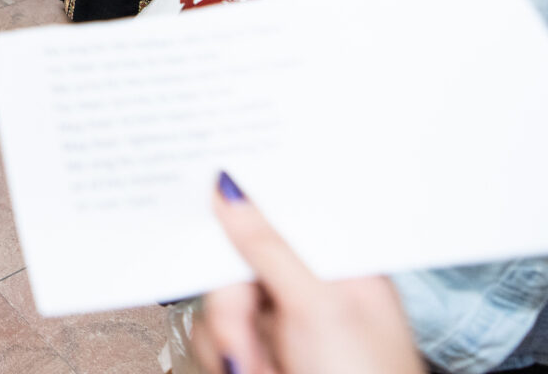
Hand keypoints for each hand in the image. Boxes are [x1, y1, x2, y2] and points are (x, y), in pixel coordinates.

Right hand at [192, 175, 421, 373]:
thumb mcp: (320, 310)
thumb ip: (270, 248)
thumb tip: (230, 191)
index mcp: (341, 265)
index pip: (283, 214)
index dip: (244, 210)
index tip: (206, 203)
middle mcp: (311, 290)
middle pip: (239, 263)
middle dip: (233, 306)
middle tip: (245, 342)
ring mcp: (284, 328)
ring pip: (220, 306)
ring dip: (230, 342)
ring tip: (258, 370)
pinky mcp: (261, 357)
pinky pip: (217, 339)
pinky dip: (226, 360)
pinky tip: (251, 373)